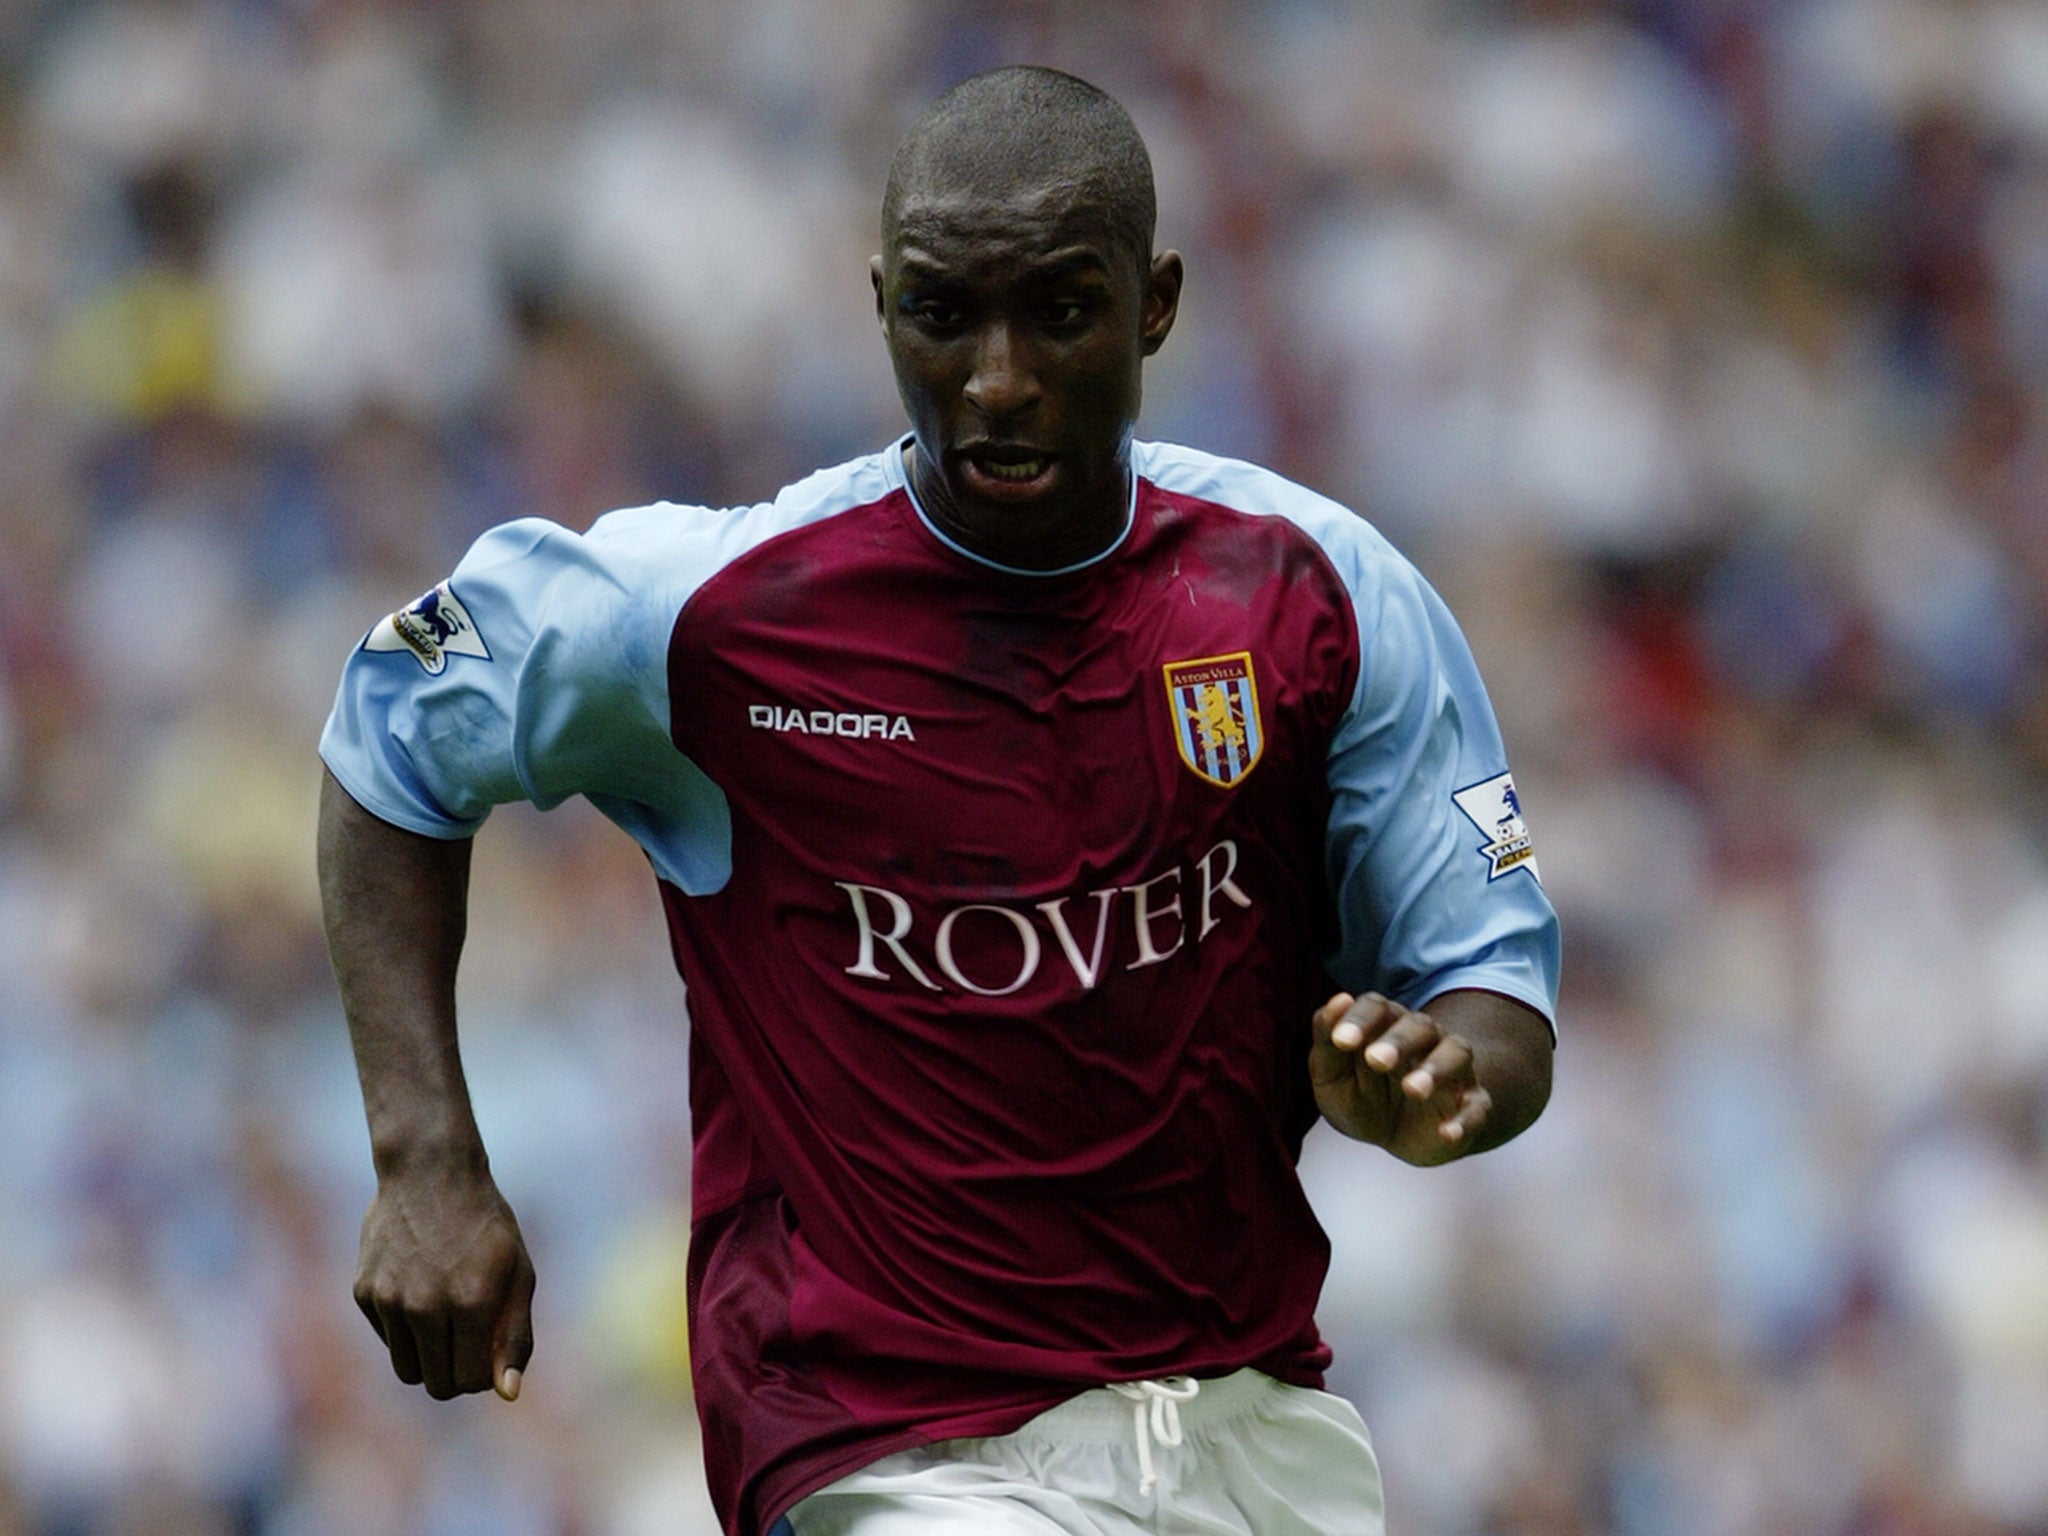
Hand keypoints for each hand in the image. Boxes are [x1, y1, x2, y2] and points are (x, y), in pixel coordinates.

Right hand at [353, 1156, 535, 1400]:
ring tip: (446, 1318)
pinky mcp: (364, 1292)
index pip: (471, 1382)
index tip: (490, 1349)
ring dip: (429, 1357)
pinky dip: (405, 1329)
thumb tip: (509, 1394)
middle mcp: (424, 1306)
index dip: (485, 1374)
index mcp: (470, 1303)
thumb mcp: (519, 1273)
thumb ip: (515, 1336)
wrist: (430, 1173)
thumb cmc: (485, 1225)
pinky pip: (388, 1339)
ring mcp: (389, 1300)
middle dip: (457, 1374)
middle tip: (469, 1338)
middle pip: (437, 1386)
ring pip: (407, 1370)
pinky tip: (419, 1288)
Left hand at [1310, 991, 1491, 1164]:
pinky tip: (1446, 1133)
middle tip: (1376, 1060)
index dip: (1360, 1019)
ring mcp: (1453, 1071)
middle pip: (1420, 1026)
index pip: (1377, 1007)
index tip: (1341, 1040)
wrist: (1397, 1136)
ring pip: (1456, 1054)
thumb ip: (1326, 1041)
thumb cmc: (1361, 1095)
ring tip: (1413, 1089)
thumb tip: (1337, 1001)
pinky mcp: (1472, 1105)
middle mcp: (1424, 1039)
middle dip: (1399, 1041)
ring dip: (1437, 1068)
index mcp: (1386, 1025)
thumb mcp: (1332, 1075)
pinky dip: (1464, 1120)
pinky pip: (1476, 1107)